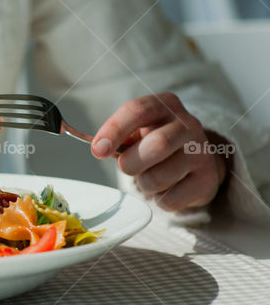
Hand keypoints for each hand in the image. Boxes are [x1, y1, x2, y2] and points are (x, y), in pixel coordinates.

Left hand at [90, 93, 228, 211]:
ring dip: (144, 183)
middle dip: (132, 162)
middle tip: (127, 167)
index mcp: (165, 105)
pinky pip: (170, 199)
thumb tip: (99, 148)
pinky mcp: (207, 179)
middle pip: (158, 144)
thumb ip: (117, 138)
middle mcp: (188, 124)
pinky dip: (158, 199)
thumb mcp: (136, 131)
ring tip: (149, 177)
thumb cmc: (153, 143)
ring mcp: (201, 152)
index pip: (138, 110)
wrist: (194, 162)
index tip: (98, 150)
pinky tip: (166, 188)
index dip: (114, 130)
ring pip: (160, 177)